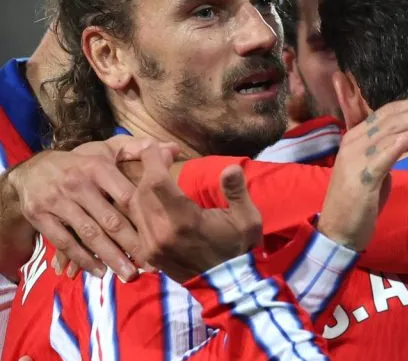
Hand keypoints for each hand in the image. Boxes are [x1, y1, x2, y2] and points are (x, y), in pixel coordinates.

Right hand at [9, 136, 176, 280]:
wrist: (32, 168)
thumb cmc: (82, 162)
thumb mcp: (108, 150)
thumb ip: (140, 150)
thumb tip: (174, 149)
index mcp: (98, 167)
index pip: (126, 197)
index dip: (144, 218)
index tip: (160, 236)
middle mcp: (78, 184)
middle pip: (110, 220)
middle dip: (132, 245)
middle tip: (150, 265)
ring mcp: (58, 201)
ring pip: (89, 234)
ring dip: (111, 257)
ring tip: (129, 274)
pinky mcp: (40, 216)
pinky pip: (64, 242)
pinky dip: (82, 259)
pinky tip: (100, 271)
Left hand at [128, 145, 261, 283]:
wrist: (226, 286)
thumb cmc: (238, 248)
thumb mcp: (248, 219)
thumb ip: (237, 192)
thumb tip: (231, 167)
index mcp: (183, 221)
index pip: (155, 181)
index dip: (153, 158)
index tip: (160, 146)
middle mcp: (160, 233)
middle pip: (140, 189)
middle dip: (148, 167)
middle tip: (161, 154)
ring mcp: (150, 245)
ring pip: (133, 205)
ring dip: (142, 185)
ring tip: (156, 172)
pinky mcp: (147, 254)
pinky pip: (135, 222)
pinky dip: (140, 205)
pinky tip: (152, 198)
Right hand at [318, 94, 407, 250]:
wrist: (338, 231)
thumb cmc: (358, 200)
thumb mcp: (373, 167)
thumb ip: (385, 150)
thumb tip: (405, 137)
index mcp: (355, 137)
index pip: (385, 113)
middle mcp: (353, 143)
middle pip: (390, 120)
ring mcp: (355, 161)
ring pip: (390, 136)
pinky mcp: (361, 180)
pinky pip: (381, 159)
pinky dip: (396, 146)